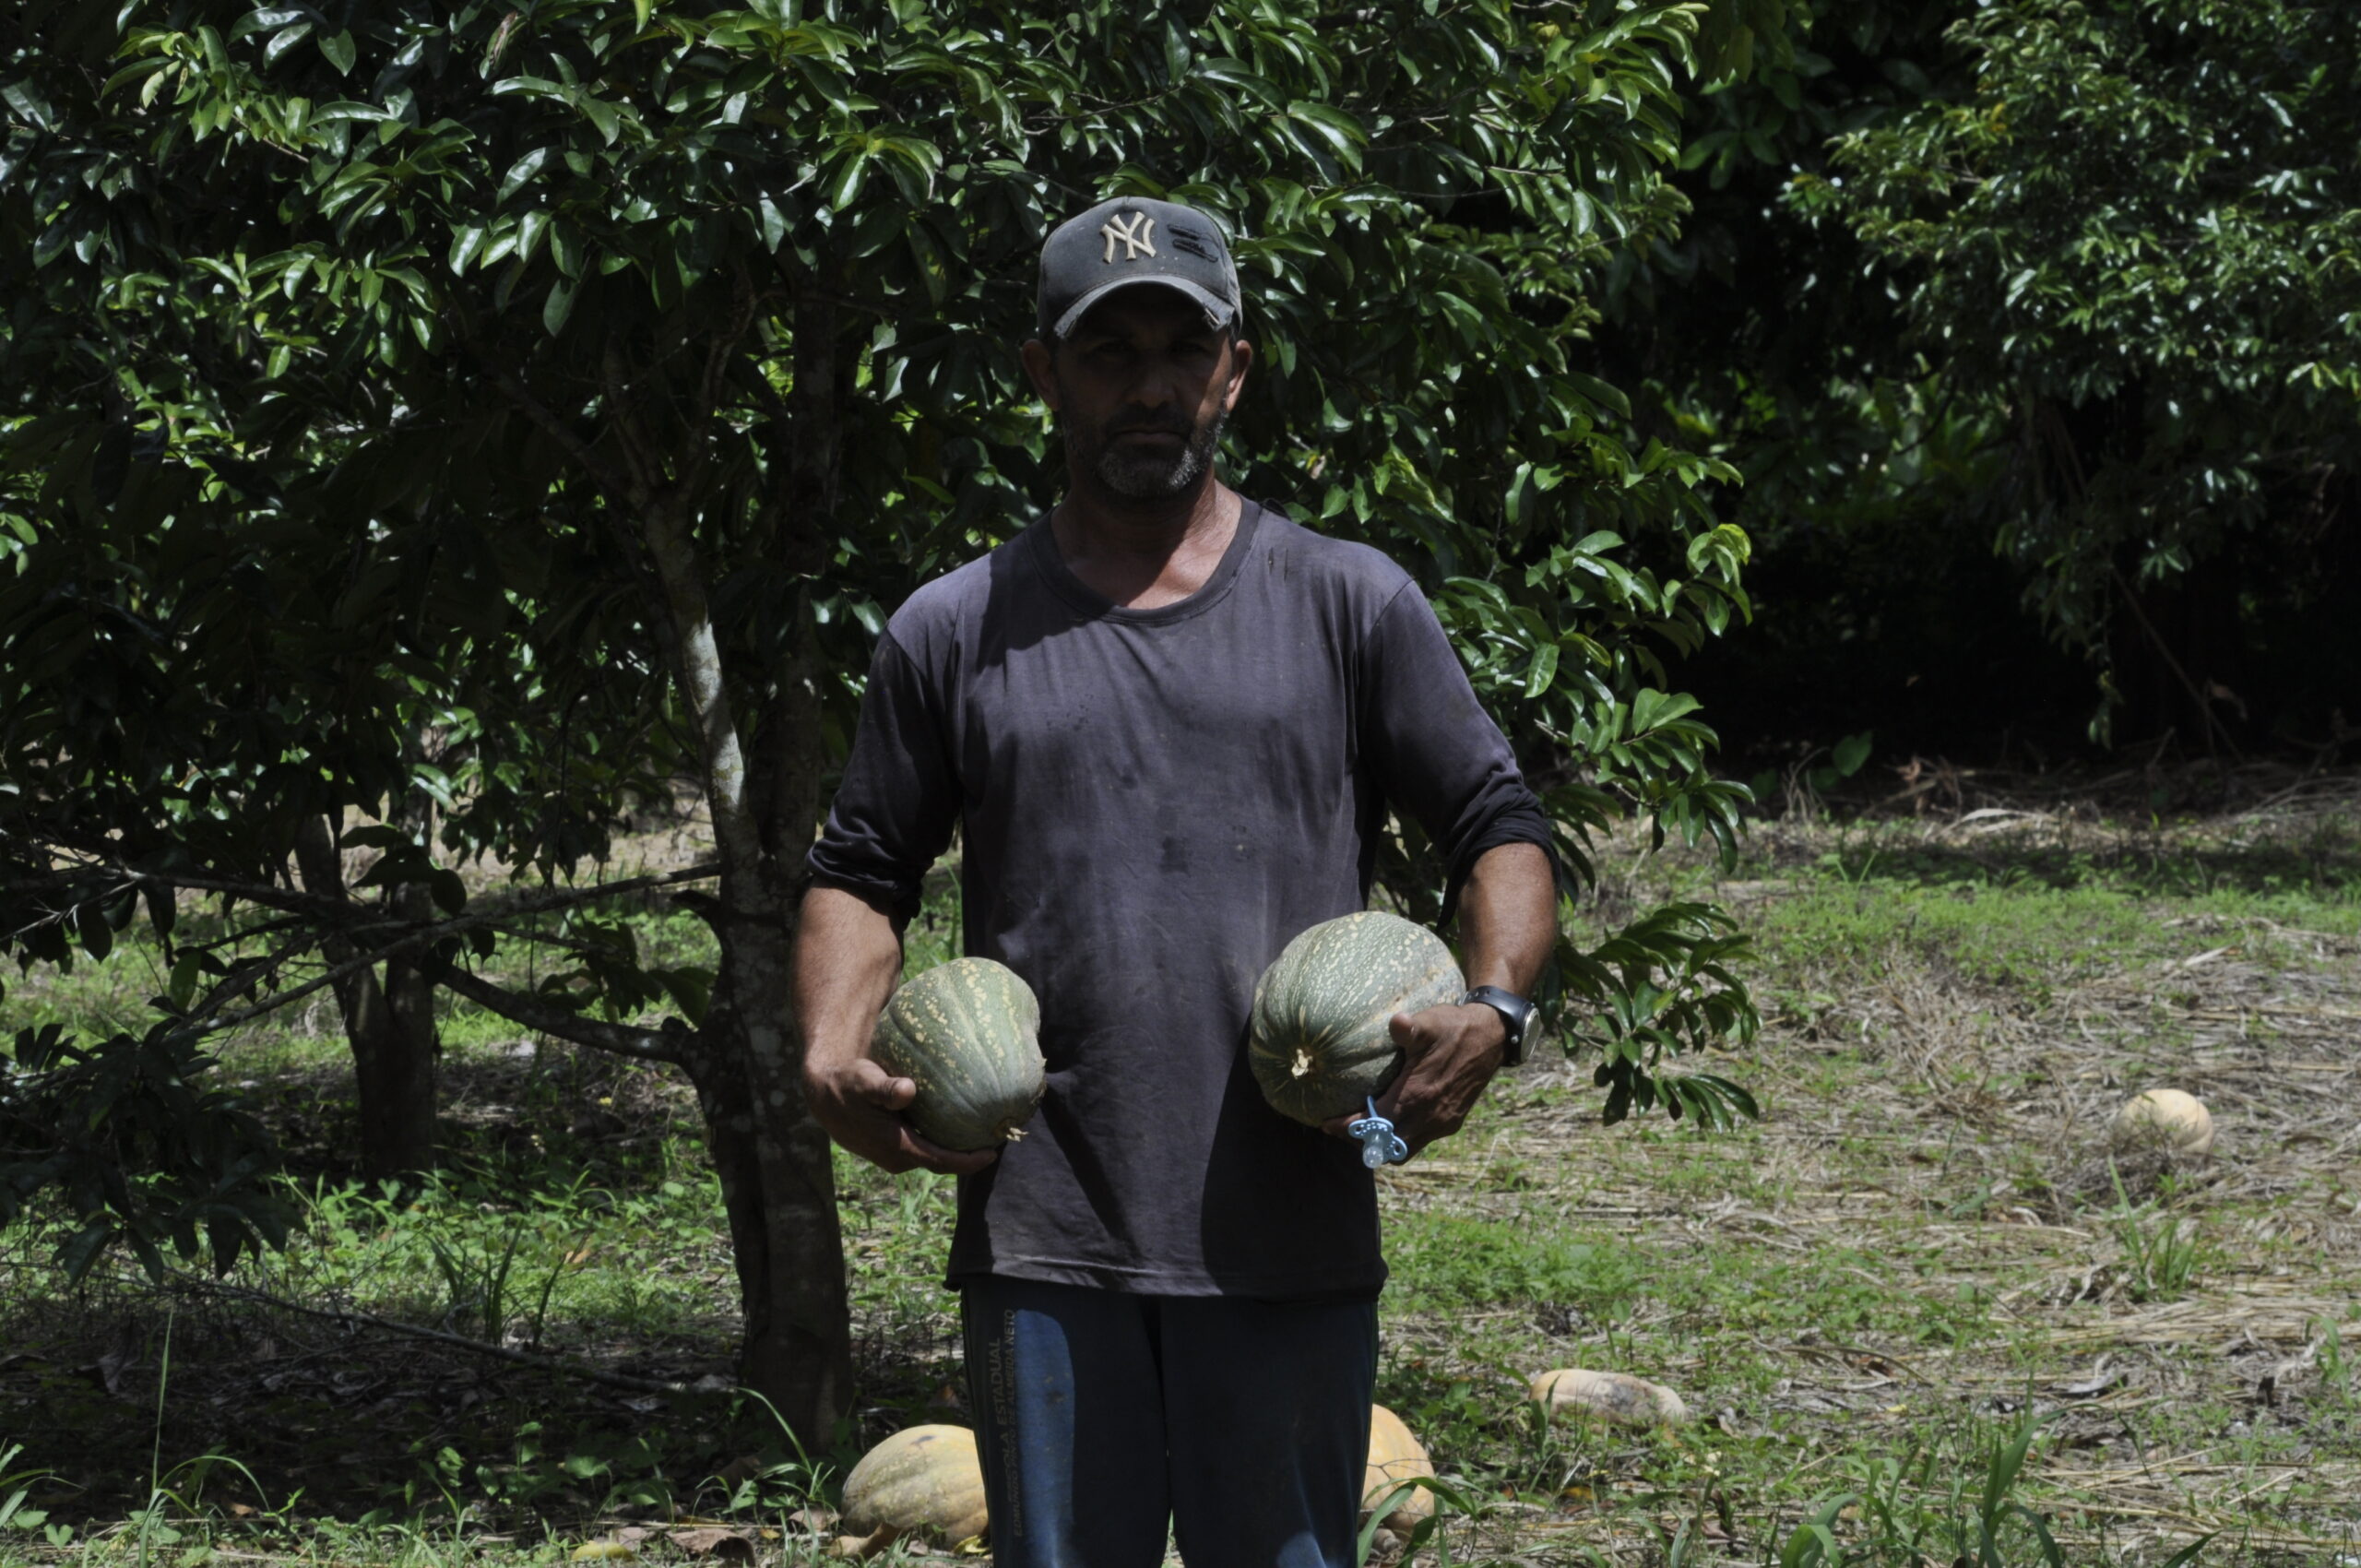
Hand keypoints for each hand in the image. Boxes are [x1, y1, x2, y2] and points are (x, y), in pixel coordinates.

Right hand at [805, 1056, 1000, 1176]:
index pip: (941, 1161)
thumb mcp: (865, 1081)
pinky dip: (942, 1138)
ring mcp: (895, 1156)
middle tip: (998, 1134)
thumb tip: (908, 1090)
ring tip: (984, 1130)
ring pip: (933, 1154)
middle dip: (969, 1154)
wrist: (824, 1095)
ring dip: (956, 1147)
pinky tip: (958, 1121)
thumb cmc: (847, 1084)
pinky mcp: (893, 1148)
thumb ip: (885, 1088)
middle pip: (942, 1162)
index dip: (969, 1160)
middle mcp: (897, 1158)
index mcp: (896, 1148)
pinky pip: (925, 1146)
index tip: (994, 1151)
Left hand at [1320, 1002, 1506, 1157]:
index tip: (1325, 1123)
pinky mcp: (1451, 1122)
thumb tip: (1396, 1023)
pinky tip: (1391, 1120)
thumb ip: (1410, 1028)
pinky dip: (1400, 1137)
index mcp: (1418, 1096)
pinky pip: (1419, 1141)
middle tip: (1339, 1127)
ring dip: (1381, 1144)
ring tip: (1361, 1129)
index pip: (1375, 1124)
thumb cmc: (1455, 1028)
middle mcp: (1430, 1117)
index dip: (1348, 1127)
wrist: (1492, 1037)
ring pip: (1404, 1149)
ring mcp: (1442, 1123)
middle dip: (1360, 1140)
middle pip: (1385, 1146)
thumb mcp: (1431, 1022)